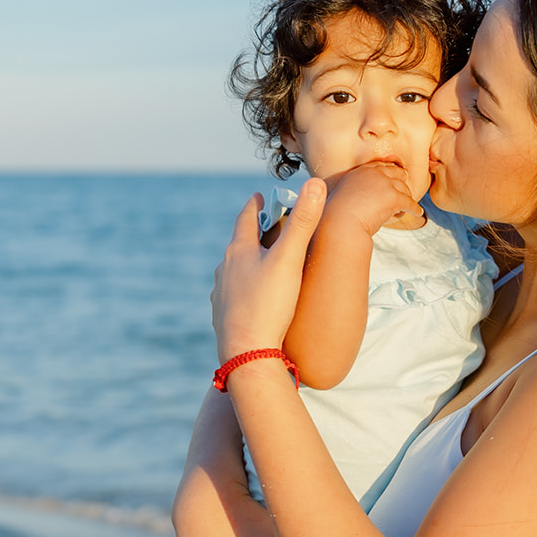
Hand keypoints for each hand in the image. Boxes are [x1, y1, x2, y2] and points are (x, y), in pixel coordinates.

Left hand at [211, 179, 326, 363]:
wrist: (247, 353)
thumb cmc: (269, 304)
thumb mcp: (290, 259)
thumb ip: (303, 222)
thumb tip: (314, 183)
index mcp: (239, 251)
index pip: (246, 218)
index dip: (255, 205)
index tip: (260, 196)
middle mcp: (225, 270)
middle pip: (239, 244)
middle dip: (253, 233)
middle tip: (268, 227)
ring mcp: (222, 295)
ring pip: (234, 270)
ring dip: (247, 262)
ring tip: (261, 263)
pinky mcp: (224, 317)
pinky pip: (234, 295)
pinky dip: (244, 288)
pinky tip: (252, 298)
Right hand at [323, 160, 424, 236]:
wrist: (341, 224)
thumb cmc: (338, 217)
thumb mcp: (345, 196)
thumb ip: (356, 192)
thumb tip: (363, 201)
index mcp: (360, 171)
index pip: (381, 167)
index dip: (390, 172)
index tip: (395, 177)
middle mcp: (374, 173)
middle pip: (396, 174)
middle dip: (402, 181)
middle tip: (406, 189)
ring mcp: (385, 184)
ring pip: (404, 189)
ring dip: (407, 198)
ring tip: (409, 206)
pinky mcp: (394, 197)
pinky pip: (409, 203)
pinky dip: (415, 209)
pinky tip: (418, 213)